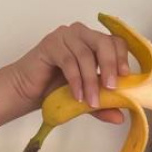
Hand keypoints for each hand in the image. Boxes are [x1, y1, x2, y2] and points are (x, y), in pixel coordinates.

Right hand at [8, 21, 132, 124]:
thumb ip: (103, 104)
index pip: (115, 41)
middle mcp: (81, 34)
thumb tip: (121, 117)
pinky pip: (68, 61)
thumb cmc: (54, 89)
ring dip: (90, 80)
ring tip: (91, 101)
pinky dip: (75, 80)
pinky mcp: (50, 44)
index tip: (125, 76)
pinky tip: (77, 95)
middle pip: (103, 43)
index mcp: (93, 41)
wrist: (26, 91)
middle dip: (109, 66)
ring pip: (85, 54)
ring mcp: (65, 36)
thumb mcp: (85, 97)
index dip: (122, 57)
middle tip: (111, 88)